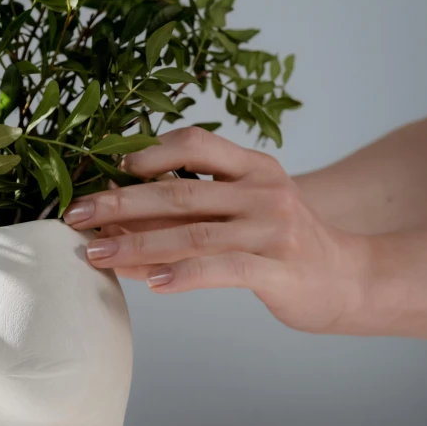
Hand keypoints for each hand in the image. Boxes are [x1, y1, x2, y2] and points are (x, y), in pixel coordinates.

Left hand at [64, 127, 371, 333]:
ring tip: (96, 252)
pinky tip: (152, 282)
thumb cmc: (284, 244)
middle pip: (180, 192)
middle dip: (120, 203)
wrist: (350, 278)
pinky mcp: (279, 268)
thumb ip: (195, 208)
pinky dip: (183, 274)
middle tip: (76, 214)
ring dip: (136, 243)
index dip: (146, 153)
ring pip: (192, 233)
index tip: (105, 169)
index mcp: (254, 167)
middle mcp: (264, 190)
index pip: (195, 143)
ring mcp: (273, 229)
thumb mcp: (246, 210)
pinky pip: (222, 268)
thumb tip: (121, 219)